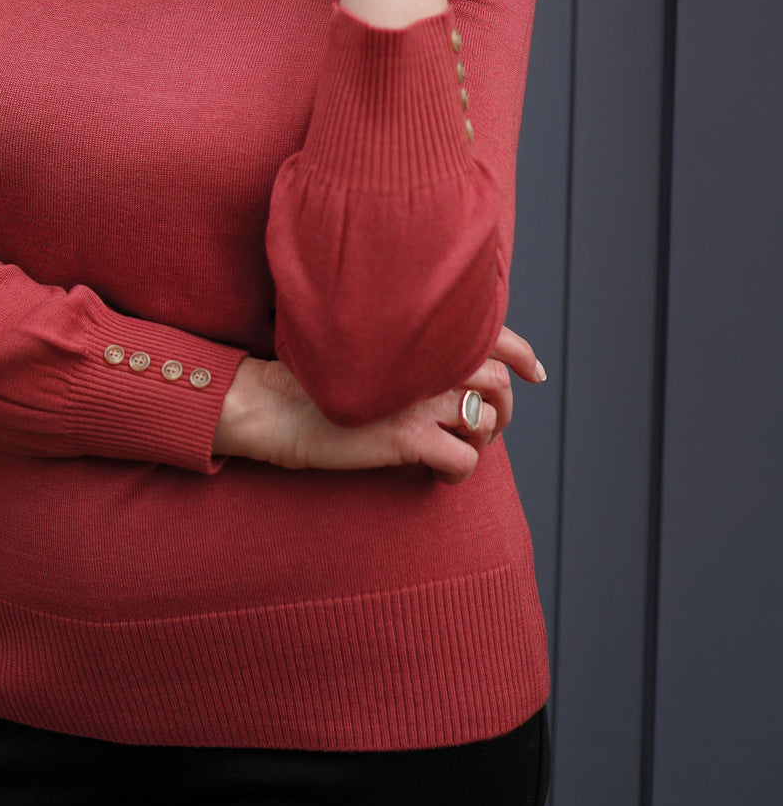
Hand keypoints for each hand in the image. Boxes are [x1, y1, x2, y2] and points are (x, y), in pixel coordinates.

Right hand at [214, 326, 544, 482]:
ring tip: (450, 448)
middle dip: (501, 409)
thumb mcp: (367, 353)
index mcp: (416, 334)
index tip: (535, 372)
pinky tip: (433, 472)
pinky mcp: (407, 436)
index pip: (490, 333)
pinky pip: (463, 460)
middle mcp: (424, 360)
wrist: (271, 406)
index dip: (521, 353)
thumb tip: (448, 368)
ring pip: (486, 422)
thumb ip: (408, 352)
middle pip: (497, 382)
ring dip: (479, 441)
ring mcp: (418, 398)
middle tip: (484, 428)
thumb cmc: (312, 381)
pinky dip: (456, 472)